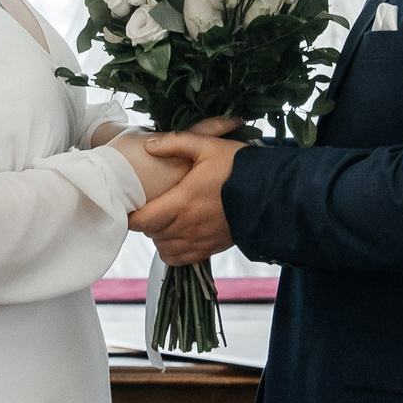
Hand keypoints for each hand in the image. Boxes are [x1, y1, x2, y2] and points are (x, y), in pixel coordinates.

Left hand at [128, 131, 243, 261]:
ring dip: (159, 235)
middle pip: (151, 234)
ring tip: (165, 219)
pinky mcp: (210, 248)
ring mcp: (199, 240)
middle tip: (151, 205)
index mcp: (181, 203)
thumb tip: (148, 146)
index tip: (131, 205)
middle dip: (147, 221)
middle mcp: (187, 227)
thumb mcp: (208, 146)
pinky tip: (178, 235)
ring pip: (163, 248)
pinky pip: (179, 259)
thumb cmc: (238, 168)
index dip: (131, 216)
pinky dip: (172, 250)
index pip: (142, 220)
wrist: (271, 194)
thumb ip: (175, 143)